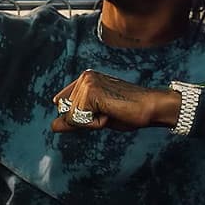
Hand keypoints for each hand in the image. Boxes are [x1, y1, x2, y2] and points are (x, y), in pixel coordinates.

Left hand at [51, 70, 179, 131]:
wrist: (151, 107)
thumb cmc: (128, 112)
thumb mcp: (96, 117)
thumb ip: (74, 120)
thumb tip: (52, 126)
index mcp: (85, 79)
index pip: (63, 105)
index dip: (81, 116)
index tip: (104, 110)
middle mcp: (84, 77)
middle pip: (66, 112)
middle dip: (86, 120)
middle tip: (110, 112)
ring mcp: (87, 83)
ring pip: (72, 118)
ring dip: (92, 122)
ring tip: (112, 112)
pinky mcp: (91, 92)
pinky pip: (80, 120)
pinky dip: (96, 124)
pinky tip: (111, 113)